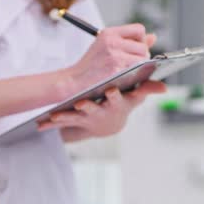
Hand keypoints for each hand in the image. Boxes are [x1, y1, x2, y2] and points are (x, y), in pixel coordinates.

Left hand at [38, 81, 166, 139]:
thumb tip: (163, 78)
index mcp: (117, 102)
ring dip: (65, 117)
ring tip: (54, 116)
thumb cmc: (123, 103)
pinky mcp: (75, 120)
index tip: (111, 90)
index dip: (115, 95)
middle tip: (82, 103)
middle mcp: (102, 111)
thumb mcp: (136, 96)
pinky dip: (51, 124)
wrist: (109, 125)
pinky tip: (40, 124)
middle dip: (89, 107)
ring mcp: (87, 117)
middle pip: (95, 109)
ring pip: (75, 117)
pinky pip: (62, 122)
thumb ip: (147, 85)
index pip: (118, 98)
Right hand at [63, 24, 155, 94]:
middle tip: (129, 66)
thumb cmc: (90, 67)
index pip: (138, 29)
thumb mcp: (106, 47)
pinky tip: (124, 78)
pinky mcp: (116, 67)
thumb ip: (130, 42)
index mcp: (109, 33)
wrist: (73, 81)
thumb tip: (154, 37)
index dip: (141, 40)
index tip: (133, 50)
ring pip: (143, 58)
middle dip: (141, 57)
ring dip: (139, 67)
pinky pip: (137, 69)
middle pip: (143, 45)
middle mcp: (112, 40)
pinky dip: (134, 75)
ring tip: (126, 72)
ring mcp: (114, 54)